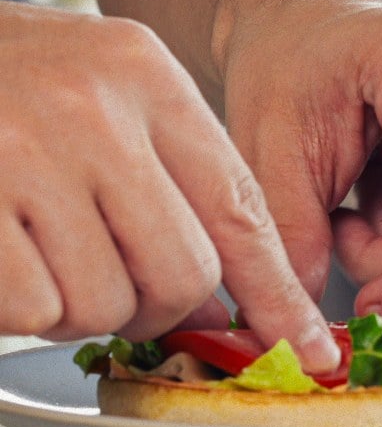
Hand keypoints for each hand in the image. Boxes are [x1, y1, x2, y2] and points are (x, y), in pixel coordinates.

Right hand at [0, 2, 337, 369]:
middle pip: (182, 275)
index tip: (306, 349)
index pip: (238, 208)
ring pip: (105, 305)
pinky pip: (36, 311)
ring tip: (37, 248)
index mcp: (140, 76)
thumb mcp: (101, 100)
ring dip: (75, 305)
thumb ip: (168, 182)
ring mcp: (25, 155)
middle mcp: (91, 110)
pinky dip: (21, 307)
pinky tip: (5, 256)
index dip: (277, 295)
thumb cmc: (5, 94)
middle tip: (108, 276)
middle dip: (153, 305)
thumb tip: (220, 302)